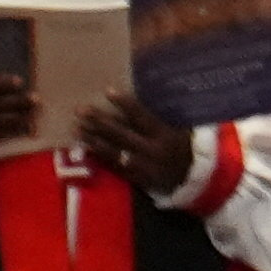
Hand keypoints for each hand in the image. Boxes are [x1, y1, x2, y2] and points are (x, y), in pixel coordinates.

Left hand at [78, 93, 202, 194]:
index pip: (142, 116)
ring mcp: (144, 167)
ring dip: (93, 139)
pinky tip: (86, 148)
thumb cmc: (184, 146)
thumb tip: (128, 104)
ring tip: (77, 128)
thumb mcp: (177, 129)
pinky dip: (100, 157)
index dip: (125, 104)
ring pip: (114, 152)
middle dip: (99, 121)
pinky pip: (115, 168)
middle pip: (122, 134)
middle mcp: (153, 151)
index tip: (108, 91)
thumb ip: (156, 119)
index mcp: (165, 135)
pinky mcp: (137, 180)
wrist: (194, 179)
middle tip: (81, 110)